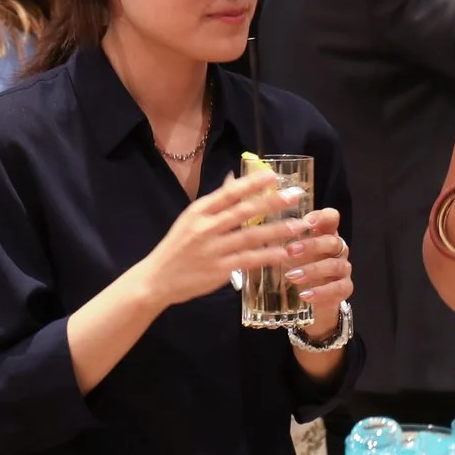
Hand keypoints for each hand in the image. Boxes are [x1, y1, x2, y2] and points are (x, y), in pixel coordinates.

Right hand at [137, 171, 302, 306]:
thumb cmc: (178, 246)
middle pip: (244, 212)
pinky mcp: (218, 271)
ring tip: (298, 224)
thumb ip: (216, 201)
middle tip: (296, 196)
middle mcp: (205, 228)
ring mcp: (212, 250)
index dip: (252, 183)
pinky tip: (285, 252)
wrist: (157, 279)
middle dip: (272, 202)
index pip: (229, 193)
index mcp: (199, 211)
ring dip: (277, 230)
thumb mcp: (191, 218)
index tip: (274, 175)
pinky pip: (248, 260)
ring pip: (250, 237)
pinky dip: (268, 256)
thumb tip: (233, 177)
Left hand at [283, 207, 353, 337]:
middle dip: (311, 245)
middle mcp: (337, 249)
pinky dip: (322, 292)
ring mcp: (343, 269)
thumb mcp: (286, 253)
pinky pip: (338, 288)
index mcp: (324, 234)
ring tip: (291, 276)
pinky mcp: (345, 288)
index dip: (322, 217)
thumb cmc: (296, 269)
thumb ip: (275, 240)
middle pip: (332, 241)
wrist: (311, 301)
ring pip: (334, 265)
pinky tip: (305, 295)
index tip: (306, 221)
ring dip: (312, 270)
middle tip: (290, 250)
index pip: (331, 218)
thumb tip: (247, 230)